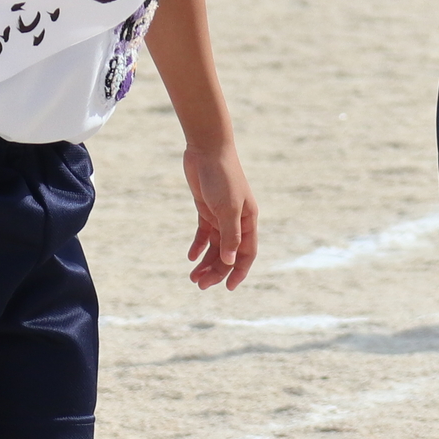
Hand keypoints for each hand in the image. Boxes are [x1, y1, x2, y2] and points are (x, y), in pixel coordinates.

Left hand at [182, 142, 256, 290]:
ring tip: (192, 277)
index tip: (228, 288)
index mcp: (248, 220)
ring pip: (215, 246)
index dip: (239, 271)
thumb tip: (230, 261)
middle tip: (199, 285)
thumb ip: (229, 235)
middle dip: (216, 271)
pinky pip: (204, 234)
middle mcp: (237, 220)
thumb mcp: (226, 208)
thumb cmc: (222, 177)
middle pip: (228, 253)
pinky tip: (190, 257)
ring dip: (206, 262)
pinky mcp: (206, 209)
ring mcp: (221, 215)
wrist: (207, 149)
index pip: (246, 253)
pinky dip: (198, 246)